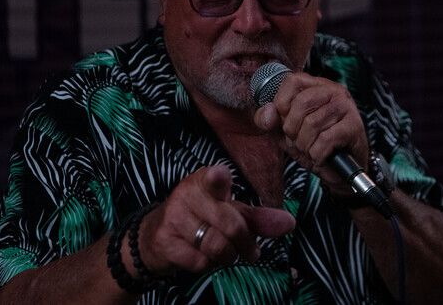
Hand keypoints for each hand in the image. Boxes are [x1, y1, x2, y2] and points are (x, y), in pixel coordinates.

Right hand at [136, 165, 294, 274]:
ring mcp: (174, 218)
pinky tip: (202, 256)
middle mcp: (187, 195)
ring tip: (225, 254)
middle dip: (245, 244)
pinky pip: (200, 261)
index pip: (214, 178)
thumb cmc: (198, 218)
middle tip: (250, 252)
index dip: (218, 179)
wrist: (153, 235)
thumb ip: (257, 218)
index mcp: (205, 181)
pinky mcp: (165, 241)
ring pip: (217, 246)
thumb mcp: (227, 212)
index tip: (219, 176)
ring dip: (228, 257)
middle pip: (229, 225)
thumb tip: (289, 222)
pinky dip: (208, 265)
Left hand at [253, 72, 368, 197]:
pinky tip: (321, 156)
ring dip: (305, 145)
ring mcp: (346, 107)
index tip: (284, 121)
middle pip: (301, 102)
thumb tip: (267, 112)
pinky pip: (326, 139)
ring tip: (310, 149)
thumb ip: (268, 120)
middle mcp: (333, 91)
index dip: (281, 102)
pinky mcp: (354, 126)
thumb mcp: (283, 132)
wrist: (338, 171)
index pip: (292, 81)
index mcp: (316, 86)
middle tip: (298, 141)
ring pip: (313, 123)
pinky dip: (317, 154)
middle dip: (292, 129)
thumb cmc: (312, 145)